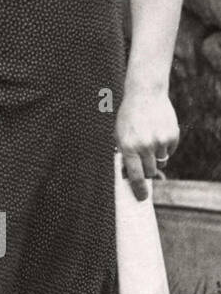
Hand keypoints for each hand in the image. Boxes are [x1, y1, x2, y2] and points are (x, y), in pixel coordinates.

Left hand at [117, 86, 178, 200]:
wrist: (144, 95)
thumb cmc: (129, 118)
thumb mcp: (120, 135)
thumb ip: (125, 155)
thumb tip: (130, 176)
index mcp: (128, 147)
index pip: (135, 175)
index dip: (139, 189)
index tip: (142, 198)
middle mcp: (145, 145)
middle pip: (150, 171)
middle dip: (147, 171)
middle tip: (144, 164)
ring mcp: (160, 141)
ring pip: (161, 161)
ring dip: (155, 157)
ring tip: (149, 140)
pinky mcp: (172, 135)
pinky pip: (169, 151)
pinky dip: (164, 146)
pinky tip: (157, 132)